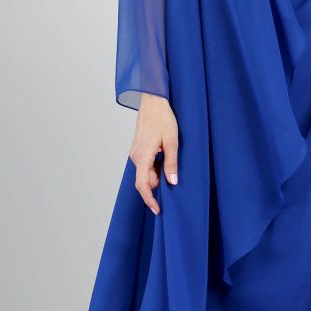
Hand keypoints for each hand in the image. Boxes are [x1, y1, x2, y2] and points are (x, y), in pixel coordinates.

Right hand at [130, 92, 178, 213]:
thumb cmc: (163, 118)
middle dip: (159, 182)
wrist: (153, 102)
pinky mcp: (138, 149)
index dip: (149, 199)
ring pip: (146, 172)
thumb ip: (171, 163)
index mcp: (143, 156)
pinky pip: (146, 164)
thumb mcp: (172, 141)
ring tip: (170, 156)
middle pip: (146, 180)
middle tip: (174, 174)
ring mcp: (135, 153)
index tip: (157, 209)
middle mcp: (135, 156)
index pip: (143, 185)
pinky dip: (155, 165)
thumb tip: (172, 182)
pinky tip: (164, 153)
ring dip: (158, 172)